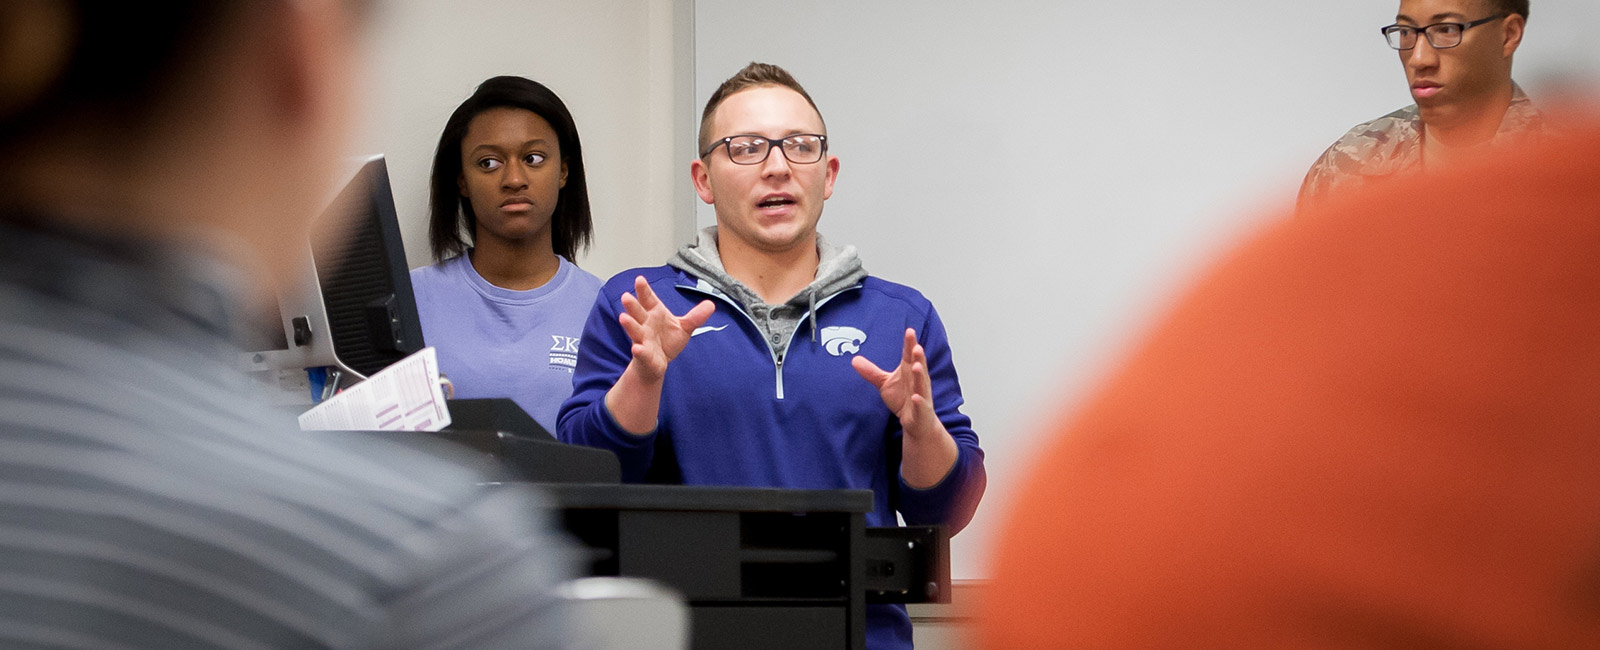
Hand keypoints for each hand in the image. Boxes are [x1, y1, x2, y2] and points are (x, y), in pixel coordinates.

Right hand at [618, 275, 713, 382]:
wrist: (657, 364)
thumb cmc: (666, 341)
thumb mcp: (684, 327)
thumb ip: (695, 317)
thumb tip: (711, 304)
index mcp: (654, 313)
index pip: (648, 299)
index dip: (643, 290)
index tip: (639, 279)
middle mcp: (646, 324)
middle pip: (638, 313)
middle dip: (632, 305)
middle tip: (626, 296)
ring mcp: (643, 340)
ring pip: (635, 331)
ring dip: (629, 325)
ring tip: (623, 318)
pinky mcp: (644, 355)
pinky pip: (641, 352)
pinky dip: (639, 351)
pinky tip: (637, 349)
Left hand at [853, 328, 958, 487]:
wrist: (916, 422)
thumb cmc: (903, 399)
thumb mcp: (885, 384)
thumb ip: (872, 372)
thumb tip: (854, 359)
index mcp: (909, 372)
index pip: (909, 355)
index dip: (910, 344)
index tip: (909, 331)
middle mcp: (917, 381)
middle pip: (918, 366)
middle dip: (918, 356)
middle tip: (916, 346)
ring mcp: (921, 396)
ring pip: (922, 384)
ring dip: (920, 375)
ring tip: (916, 366)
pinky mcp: (922, 411)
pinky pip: (921, 405)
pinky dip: (919, 401)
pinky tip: (915, 397)